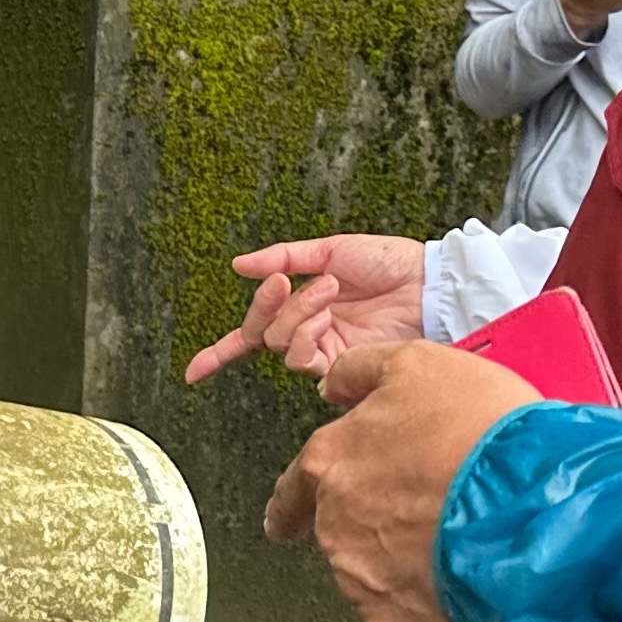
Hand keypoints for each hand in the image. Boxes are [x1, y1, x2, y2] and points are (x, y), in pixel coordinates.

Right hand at [182, 233, 424, 386]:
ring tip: (327, 289)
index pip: (255, 335)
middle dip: (265, 307)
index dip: (222, 354)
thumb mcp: (330, 250)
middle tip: (281, 282)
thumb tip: (240, 265)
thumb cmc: (389, 263)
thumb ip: (283, 257)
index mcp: (305, 307)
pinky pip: (304, 357)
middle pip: (262, 335)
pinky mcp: (342, 363)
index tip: (194, 372)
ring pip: (282, 344)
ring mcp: (326, 350)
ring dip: (297, 313)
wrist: (427, 283)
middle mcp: (312, 333)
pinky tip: (327, 314)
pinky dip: (306, 332)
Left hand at [261, 339, 537, 621]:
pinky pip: (407, 612)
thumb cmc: (479, 432)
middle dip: (377, 524)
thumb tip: (332, 386)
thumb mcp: (421, 365)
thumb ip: (363, 370)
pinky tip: (463, 575)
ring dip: (406, 561)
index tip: (281, 523)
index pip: (293, 488)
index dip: (291, 503)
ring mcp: (363, 581)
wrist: (531, 509)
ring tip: (459, 540)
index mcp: (330, 464)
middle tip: (430, 512)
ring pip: (375, 573)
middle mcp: (334, 527)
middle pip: (344, 529)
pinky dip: (430, 598)